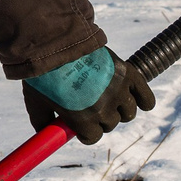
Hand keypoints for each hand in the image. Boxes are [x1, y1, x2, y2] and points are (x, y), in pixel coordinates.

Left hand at [21, 51, 155, 145]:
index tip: (81, 125)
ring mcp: (117, 90)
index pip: (93, 137)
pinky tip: (142, 103)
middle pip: (110, 123)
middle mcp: (104, 109)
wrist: (54, 42)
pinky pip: (145, 96)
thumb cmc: (43, 74)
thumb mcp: (35, 103)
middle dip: (100, 118)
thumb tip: (46, 134)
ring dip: (120, 109)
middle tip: (91, 105)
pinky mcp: (126, 73)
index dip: (86, 132)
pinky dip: (145, 100)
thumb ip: (42, 122)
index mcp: (83, 120)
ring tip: (110, 99)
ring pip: (128, 112)